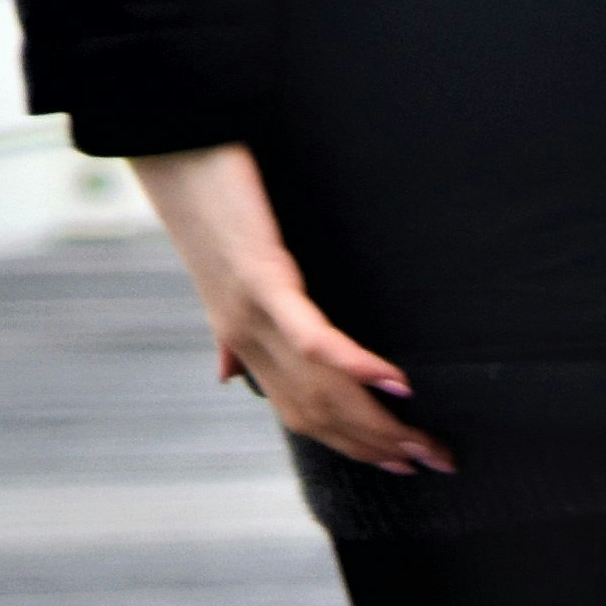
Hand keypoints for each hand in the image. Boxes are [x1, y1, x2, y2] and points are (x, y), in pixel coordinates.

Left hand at [127, 143, 454, 473]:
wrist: (168, 143)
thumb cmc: (203, 197)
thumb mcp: (217, 269)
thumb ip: (230, 328)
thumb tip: (226, 370)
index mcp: (242, 335)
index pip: (304, 412)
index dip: (354, 445)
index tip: (402, 462)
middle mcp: (245, 334)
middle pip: (319, 414)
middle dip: (380, 447)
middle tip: (437, 463)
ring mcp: (250, 309)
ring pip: (319, 390)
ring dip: (379, 423)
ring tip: (425, 441)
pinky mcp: (261, 274)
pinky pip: (309, 336)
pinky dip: (354, 366)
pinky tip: (395, 383)